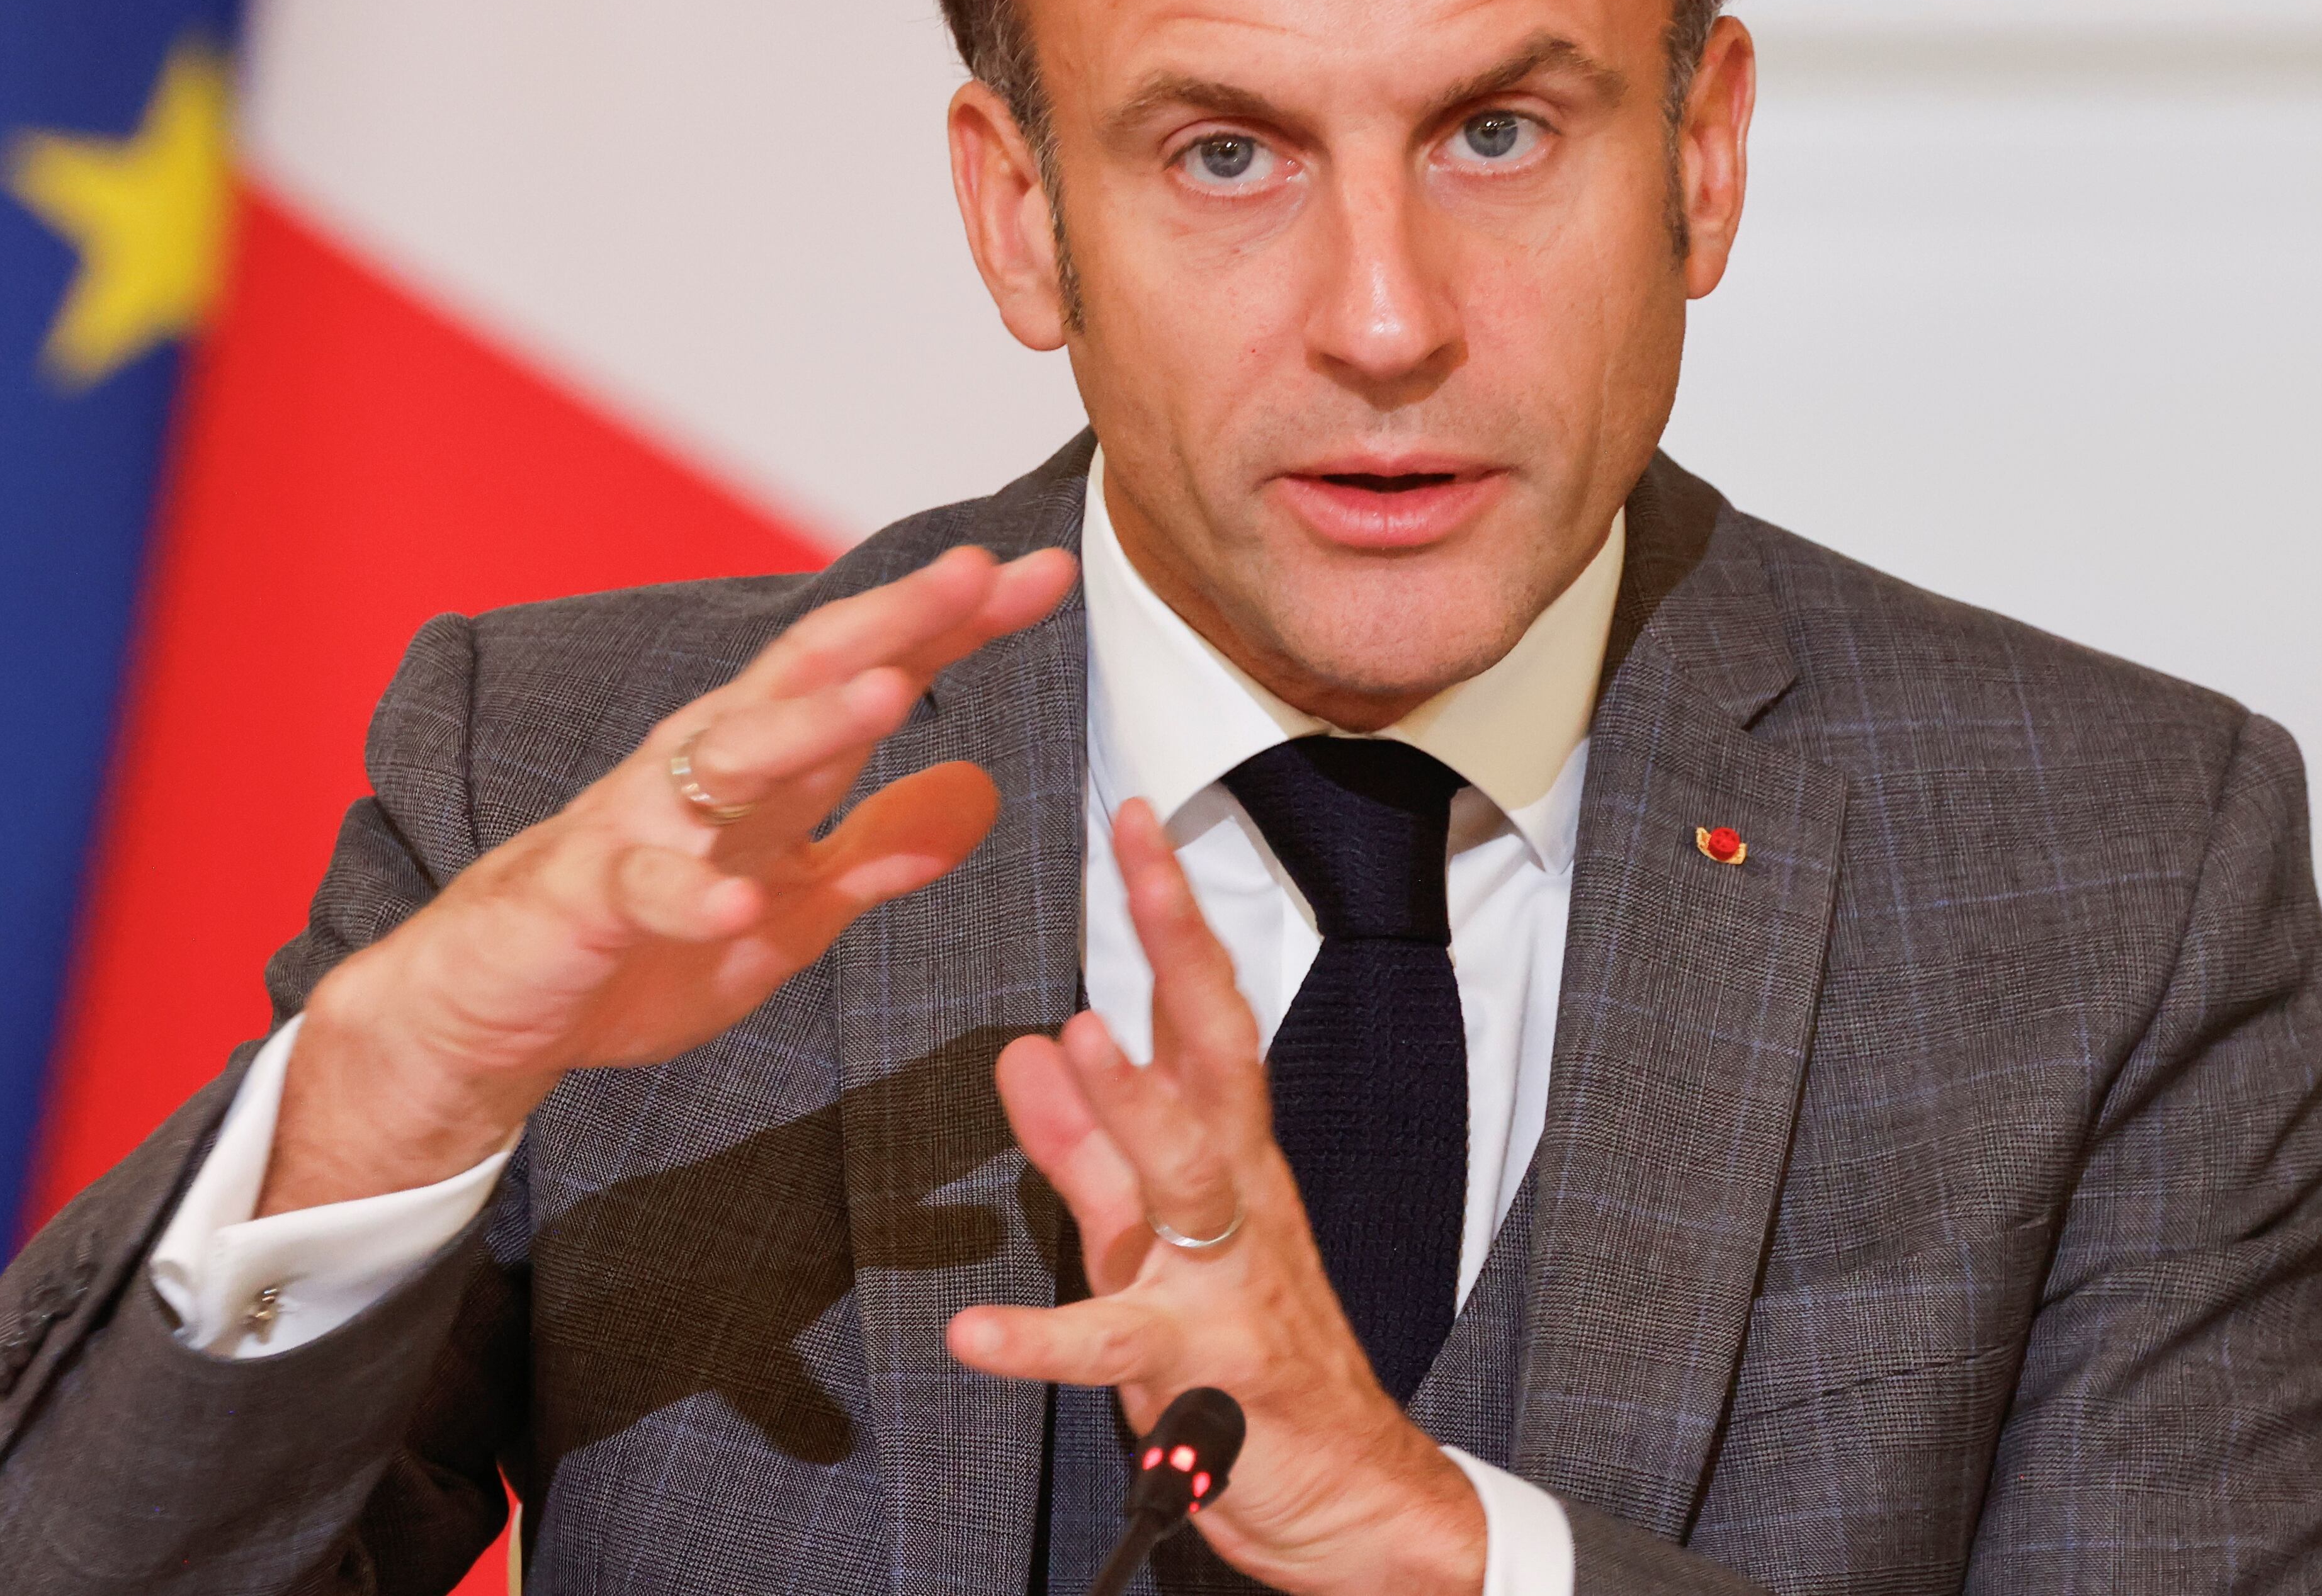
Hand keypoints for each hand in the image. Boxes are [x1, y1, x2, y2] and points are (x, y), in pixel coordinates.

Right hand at [260, 543, 1077, 1214]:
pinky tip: (741, 896)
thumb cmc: (643, 947)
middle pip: (807, 675)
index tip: (1046, 576)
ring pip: (728, 760)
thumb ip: (876, 853)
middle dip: (893, 621)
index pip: (871, 672)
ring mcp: (642, 826)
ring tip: (887, 692)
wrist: (494, 1007)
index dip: (955, 626)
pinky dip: (693, 893)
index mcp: (765, 766)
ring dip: (807, 724)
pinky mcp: (586, 898)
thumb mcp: (790, 910)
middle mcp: (705, 768)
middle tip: (976, 569)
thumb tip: (983, 797)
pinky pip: (644, 890)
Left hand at [945, 801, 1486, 1595]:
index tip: (1137, 824)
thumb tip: (1031, 1045)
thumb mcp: (1145, 1235)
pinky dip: (1041, 1341)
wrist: (1347, 1497)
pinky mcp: (1202, 1372)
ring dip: (1135, 1107)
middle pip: (1215, 1054)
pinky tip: (974, 1334)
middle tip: (1136, 860)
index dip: (1170, 917)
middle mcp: (1239, 1198)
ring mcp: (1227, 1280)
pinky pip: (1114, 1350)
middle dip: (1177, 951)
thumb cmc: (1243, 1352)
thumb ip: (1085, 1146)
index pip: (1202, 1013)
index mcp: (1229, 1156)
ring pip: (1186, 1177)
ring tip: (1077, 1040)